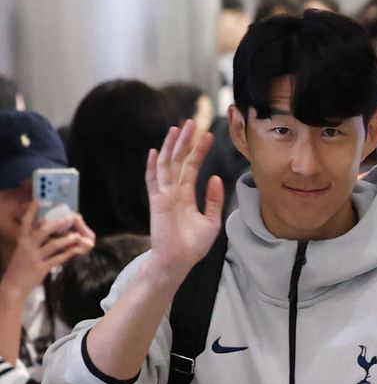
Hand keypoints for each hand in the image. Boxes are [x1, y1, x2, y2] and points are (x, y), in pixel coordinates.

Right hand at [2, 201, 94, 296]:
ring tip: (77, 236)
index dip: (32, 211)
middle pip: (43, 231)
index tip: (38, 201)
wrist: (13, 286)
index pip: (26, 222)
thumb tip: (46, 232)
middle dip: (58, 223)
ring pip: (53, 245)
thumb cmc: (19, 268)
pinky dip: (68, 254)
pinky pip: (57, 259)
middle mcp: (27, 247)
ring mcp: (34, 258)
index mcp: (22, 241)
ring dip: (67, 239)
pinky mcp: (41, 268)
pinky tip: (76, 250)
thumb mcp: (22, 251)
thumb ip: (33, 242)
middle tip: (70, 218)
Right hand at [145, 120, 223, 281]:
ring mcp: (164, 196)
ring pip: (166, 165)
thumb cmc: (193, 246)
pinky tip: (155, 151)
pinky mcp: (157, 203)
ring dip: (171, 147)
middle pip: (179, 160)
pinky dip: (152, 166)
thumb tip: (215, 177)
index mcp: (186, 196)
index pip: (192, 167)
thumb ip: (214, 200)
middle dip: (185, 141)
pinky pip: (153, 181)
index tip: (209, 136)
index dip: (200, 151)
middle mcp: (174, 192)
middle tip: (192, 122)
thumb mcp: (212, 221)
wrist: (179, 261)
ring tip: (178, 128)